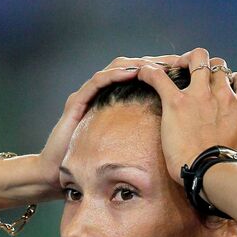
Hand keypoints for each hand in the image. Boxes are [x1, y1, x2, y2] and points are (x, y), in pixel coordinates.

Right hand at [37, 54, 186, 196]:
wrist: (53, 176)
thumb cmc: (86, 168)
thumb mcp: (121, 154)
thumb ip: (139, 144)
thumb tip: (169, 149)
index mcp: (113, 103)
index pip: (141, 79)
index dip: (162, 73)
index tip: (183, 73)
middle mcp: (100, 94)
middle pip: (131, 67)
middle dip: (155, 63)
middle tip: (177, 61)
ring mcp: (87, 95)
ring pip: (116, 68)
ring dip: (138, 64)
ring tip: (158, 64)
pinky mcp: (76, 101)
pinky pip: (98, 81)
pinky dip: (116, 74)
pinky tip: (132, 71)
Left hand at [136, 47, 236, 184]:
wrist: (218, 178)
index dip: (232, 80)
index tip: (225, 90)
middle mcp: (225, 95)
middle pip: (219, 66)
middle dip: (209, 69)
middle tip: (198, 79)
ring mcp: (200, 97)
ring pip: (196, 59)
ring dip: (186, 61)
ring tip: (175, 68)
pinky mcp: (177, 104)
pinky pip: (160, 77)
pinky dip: (151, 72)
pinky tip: (143, 73)